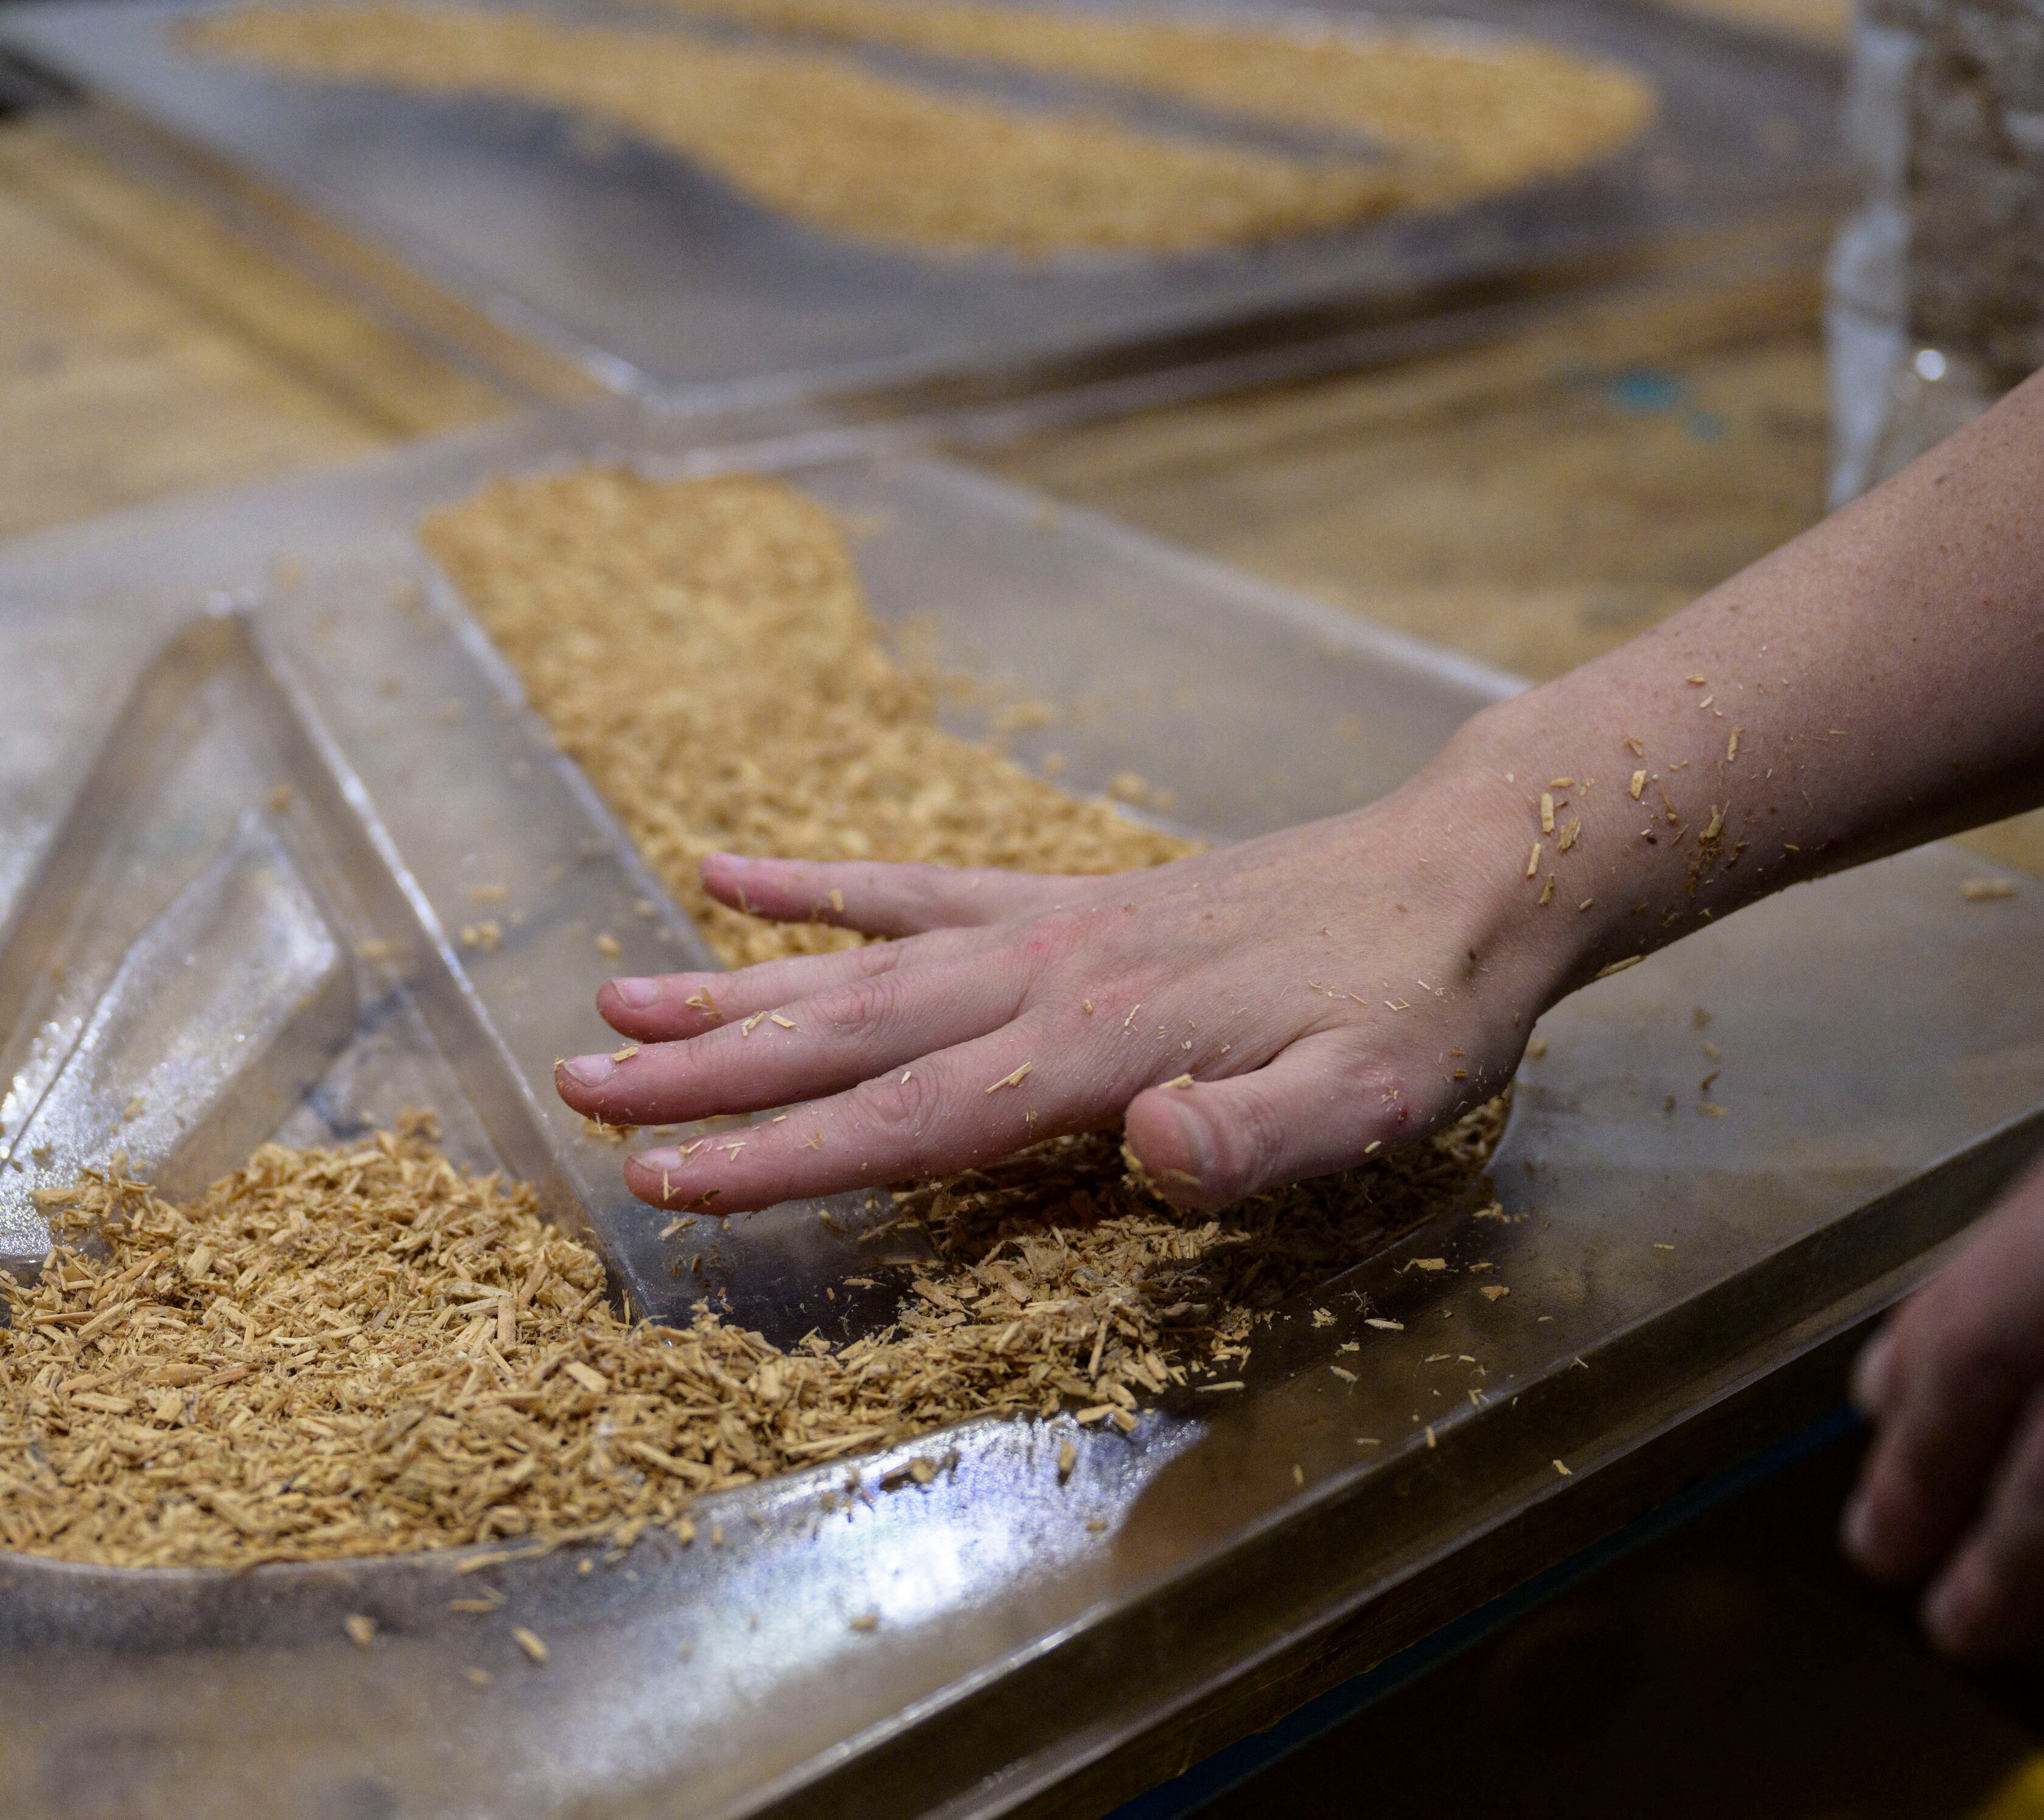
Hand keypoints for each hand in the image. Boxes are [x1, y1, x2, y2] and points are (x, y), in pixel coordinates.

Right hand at [550, 775, 1568, 1215]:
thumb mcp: (1378, 1097)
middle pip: (847, 1034)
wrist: (1468, 868)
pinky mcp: (1067, 900)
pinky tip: (732, 873)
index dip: (785, 1154)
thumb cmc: (1421, 1007)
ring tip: (614, 997)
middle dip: (708, 1070)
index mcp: (1102, 1045)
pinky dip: (824, 887)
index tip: (667, 1175)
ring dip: (733, 987)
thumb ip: (1257, 1138)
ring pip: (858, 964)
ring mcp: (1048, 927)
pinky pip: (920, 889)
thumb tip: (1145, 1151)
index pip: (911, 1114)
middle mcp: (1048, 975)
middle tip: (575, 1083)